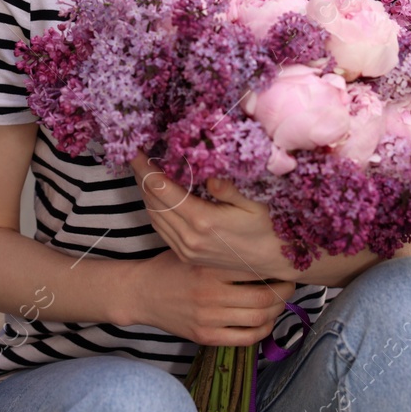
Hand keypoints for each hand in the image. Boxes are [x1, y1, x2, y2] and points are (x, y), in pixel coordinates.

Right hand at [122, 249, 295, 346]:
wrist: (140, 292)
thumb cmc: (170, 267)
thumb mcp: (192, 249)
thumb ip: (220, 250)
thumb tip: (257, 245)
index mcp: (208, 266)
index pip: (255, 270)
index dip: (276, 270)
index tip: (283, 267)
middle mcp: (210, 293)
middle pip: (264, 297)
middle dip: (284, 293)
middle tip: (289, 285)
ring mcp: (208, 318)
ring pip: (259, 319)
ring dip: (276, 312)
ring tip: (279, 302)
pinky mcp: (205, 336)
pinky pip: (245, 338)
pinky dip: (262, 332)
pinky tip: (264, 322)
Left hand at [129, 150, 289, 280]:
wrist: (274, 261)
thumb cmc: (268, 227)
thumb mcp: (253, 204)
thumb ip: (229, 190)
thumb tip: (210, 175)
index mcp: (203, 220)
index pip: (162, 189)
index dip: (146, 168)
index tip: (136, 150)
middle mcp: (189, 237)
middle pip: (152, 201)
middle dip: (141, 176)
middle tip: (137, 156)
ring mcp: (186, 249)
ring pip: (153, 216)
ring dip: (145, 193)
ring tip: (144, 172)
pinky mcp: (186, 256)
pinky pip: (161, 230)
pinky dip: (154, 210)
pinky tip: (156, 197)